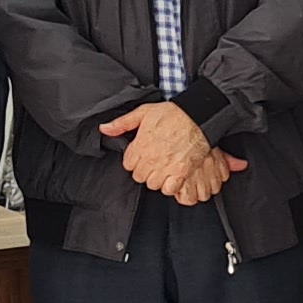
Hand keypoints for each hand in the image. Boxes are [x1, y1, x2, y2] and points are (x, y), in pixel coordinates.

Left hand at [100, 100, 216, 196]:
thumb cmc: (173, 113)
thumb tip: (104, 129)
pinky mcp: (181, 173)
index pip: (128, 165)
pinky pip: (169, 189)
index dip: (134, 160)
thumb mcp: (143, 112)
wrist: (198, 117)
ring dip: (157, 178)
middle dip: (145, 170)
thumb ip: (122, 123)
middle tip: (153, 161)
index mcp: (140, 146)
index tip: (142, 155)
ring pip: (153, 184)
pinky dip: (170, 186)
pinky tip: (173, 177)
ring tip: (163, 168)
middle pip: (139, 177)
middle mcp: (151, 159)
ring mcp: (166, 167)